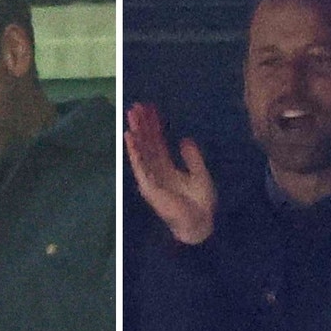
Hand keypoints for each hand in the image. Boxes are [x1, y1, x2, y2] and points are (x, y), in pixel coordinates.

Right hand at [125, 102, 216, 243]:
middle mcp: (156, 171)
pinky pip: (140, 165)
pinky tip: (129, 136)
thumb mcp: (200, 175)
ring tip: (131, 115)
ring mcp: (151, 178)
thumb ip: (193, 158)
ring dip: (136, 132)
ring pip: (141, 151)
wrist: (200, 224)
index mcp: (167, 168)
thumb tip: (184, 139)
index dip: (153, 126)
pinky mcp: (149, 187)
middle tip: (135, 106)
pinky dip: (134, 151)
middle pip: (147, 143)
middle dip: (141, 125)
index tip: (150, 109)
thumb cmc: (201, 204)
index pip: (157, 142)